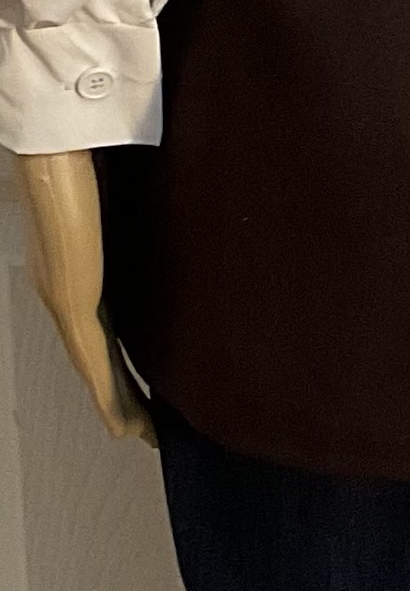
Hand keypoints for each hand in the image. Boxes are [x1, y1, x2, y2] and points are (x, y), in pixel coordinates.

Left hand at [14, 151, 155, 443]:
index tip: (137, 384)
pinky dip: (110, 397)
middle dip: (118, 393)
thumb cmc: (86, 165)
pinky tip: (123, 422)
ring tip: (138, 432)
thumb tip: (174, 211)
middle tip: (141, 425)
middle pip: (94, 358)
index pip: (99, 327)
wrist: (53, 157)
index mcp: (72, 271)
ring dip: (116, 404)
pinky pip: (95, 365)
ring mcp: (65, 303)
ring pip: (93, 370)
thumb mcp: (122, 201)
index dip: (117, 360)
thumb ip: (140, 216)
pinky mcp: (72, 306)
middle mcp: (63, 293)